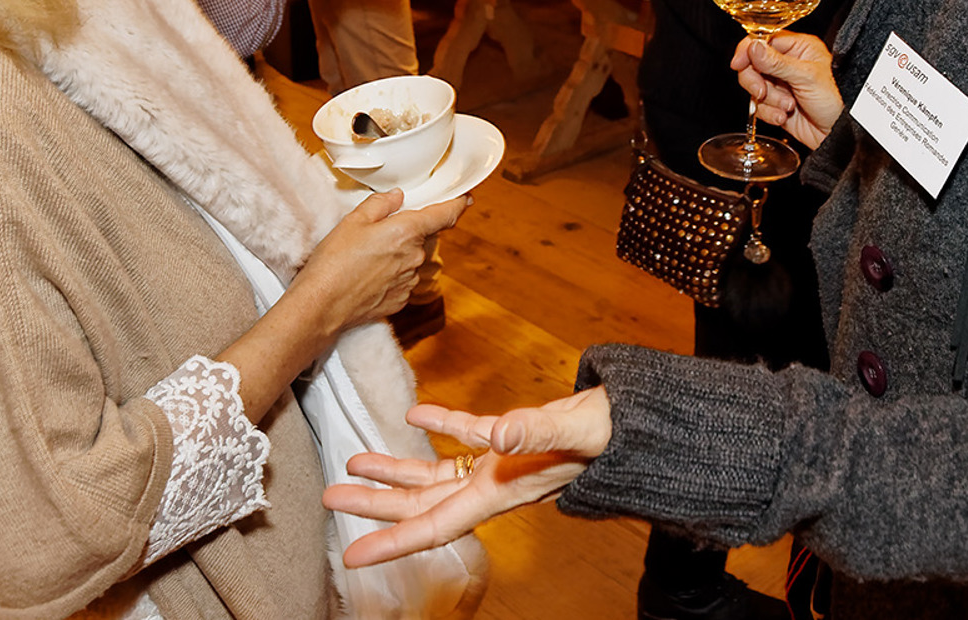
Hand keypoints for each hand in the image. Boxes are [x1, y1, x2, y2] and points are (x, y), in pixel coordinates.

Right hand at [290, 189, 468, 335]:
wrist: (322, 306)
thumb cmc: (334, 263)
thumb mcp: (352, 221)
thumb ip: (380, 204)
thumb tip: (397, 198)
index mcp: (406, 232)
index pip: (444, 215)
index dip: (457, 204)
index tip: (464, 199)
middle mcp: (414, 258)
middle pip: (422, 237)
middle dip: (407, 232)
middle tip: (379, 233)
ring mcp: (409, 281)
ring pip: (412, 259)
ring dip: (398, 254)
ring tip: (367, 258)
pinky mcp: (401, 299)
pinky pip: (403, 279)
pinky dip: (391, 274)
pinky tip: (368, 275)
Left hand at [325, 387, 612, 565]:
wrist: (638, 427)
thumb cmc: (612, 436)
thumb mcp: (575, 432)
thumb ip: (536, 429)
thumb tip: (496, 432)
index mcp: (501, 491)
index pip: (435, 525)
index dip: (392, 541)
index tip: (352, 555)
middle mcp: (493, 484)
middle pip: (422, 503)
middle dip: (375, 503)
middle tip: (328, 496)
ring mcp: (500, 464)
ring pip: (435, 475)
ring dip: (394, 470)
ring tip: (353, 462)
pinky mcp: (511, 439)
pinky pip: (465, 436)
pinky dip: (440, 425)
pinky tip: (415, 413)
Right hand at [729, 31, 841, 149]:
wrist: (842, 134)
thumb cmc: (839, 99)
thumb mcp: (807, 77)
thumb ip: (777, 62)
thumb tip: (753, 47)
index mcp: (799, 48)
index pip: (763, 41)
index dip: (748, 51)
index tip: (739, 63)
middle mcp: (788, 64)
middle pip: (753, 64)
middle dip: (755, 81)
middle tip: (762, 91)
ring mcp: (782, 86)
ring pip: (754, 87)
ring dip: (768, 100)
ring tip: (788, 107)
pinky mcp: (778, 105)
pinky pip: (760, 106)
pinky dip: (769, 113)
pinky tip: (785, 117)